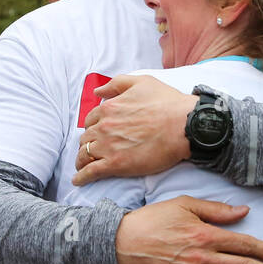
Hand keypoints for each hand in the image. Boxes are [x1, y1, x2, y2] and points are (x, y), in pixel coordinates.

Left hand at [74, 74, 198, 184]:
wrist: (184, 125)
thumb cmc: (167, 103)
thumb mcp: (142, 82)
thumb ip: (117, 84)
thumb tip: (98, 91)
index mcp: (109, 108)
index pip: (91, 120)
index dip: (92, 127)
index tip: (96, 134)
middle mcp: (104, 127)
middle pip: (86, 138)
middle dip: (87, 144)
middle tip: (90, 151)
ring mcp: (108, 146)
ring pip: (85, 155)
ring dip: (81, 160)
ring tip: (82, 166)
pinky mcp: (116, 164)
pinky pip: (91, 172)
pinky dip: (82, 177)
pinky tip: (78, 181)